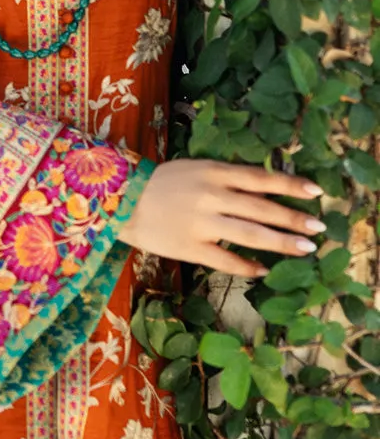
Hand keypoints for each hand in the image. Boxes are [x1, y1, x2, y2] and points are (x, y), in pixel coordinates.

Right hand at [118, 160, 325, 278]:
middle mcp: (211, 196)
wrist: (120, 200)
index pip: (261, 178)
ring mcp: (201, 223)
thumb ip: (227, 178)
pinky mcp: (190, 247)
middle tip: (318, 227)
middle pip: (262, 208)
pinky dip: (248, 266)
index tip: (316, 192)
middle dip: (294, 218)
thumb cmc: (161, 182)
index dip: (290, 184)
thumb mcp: (195, 168)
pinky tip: (264, 270)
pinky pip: (226, 260)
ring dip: (281, 243)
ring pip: (251, 234)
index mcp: (213, 172)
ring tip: (305, 249)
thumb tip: (266, 191)